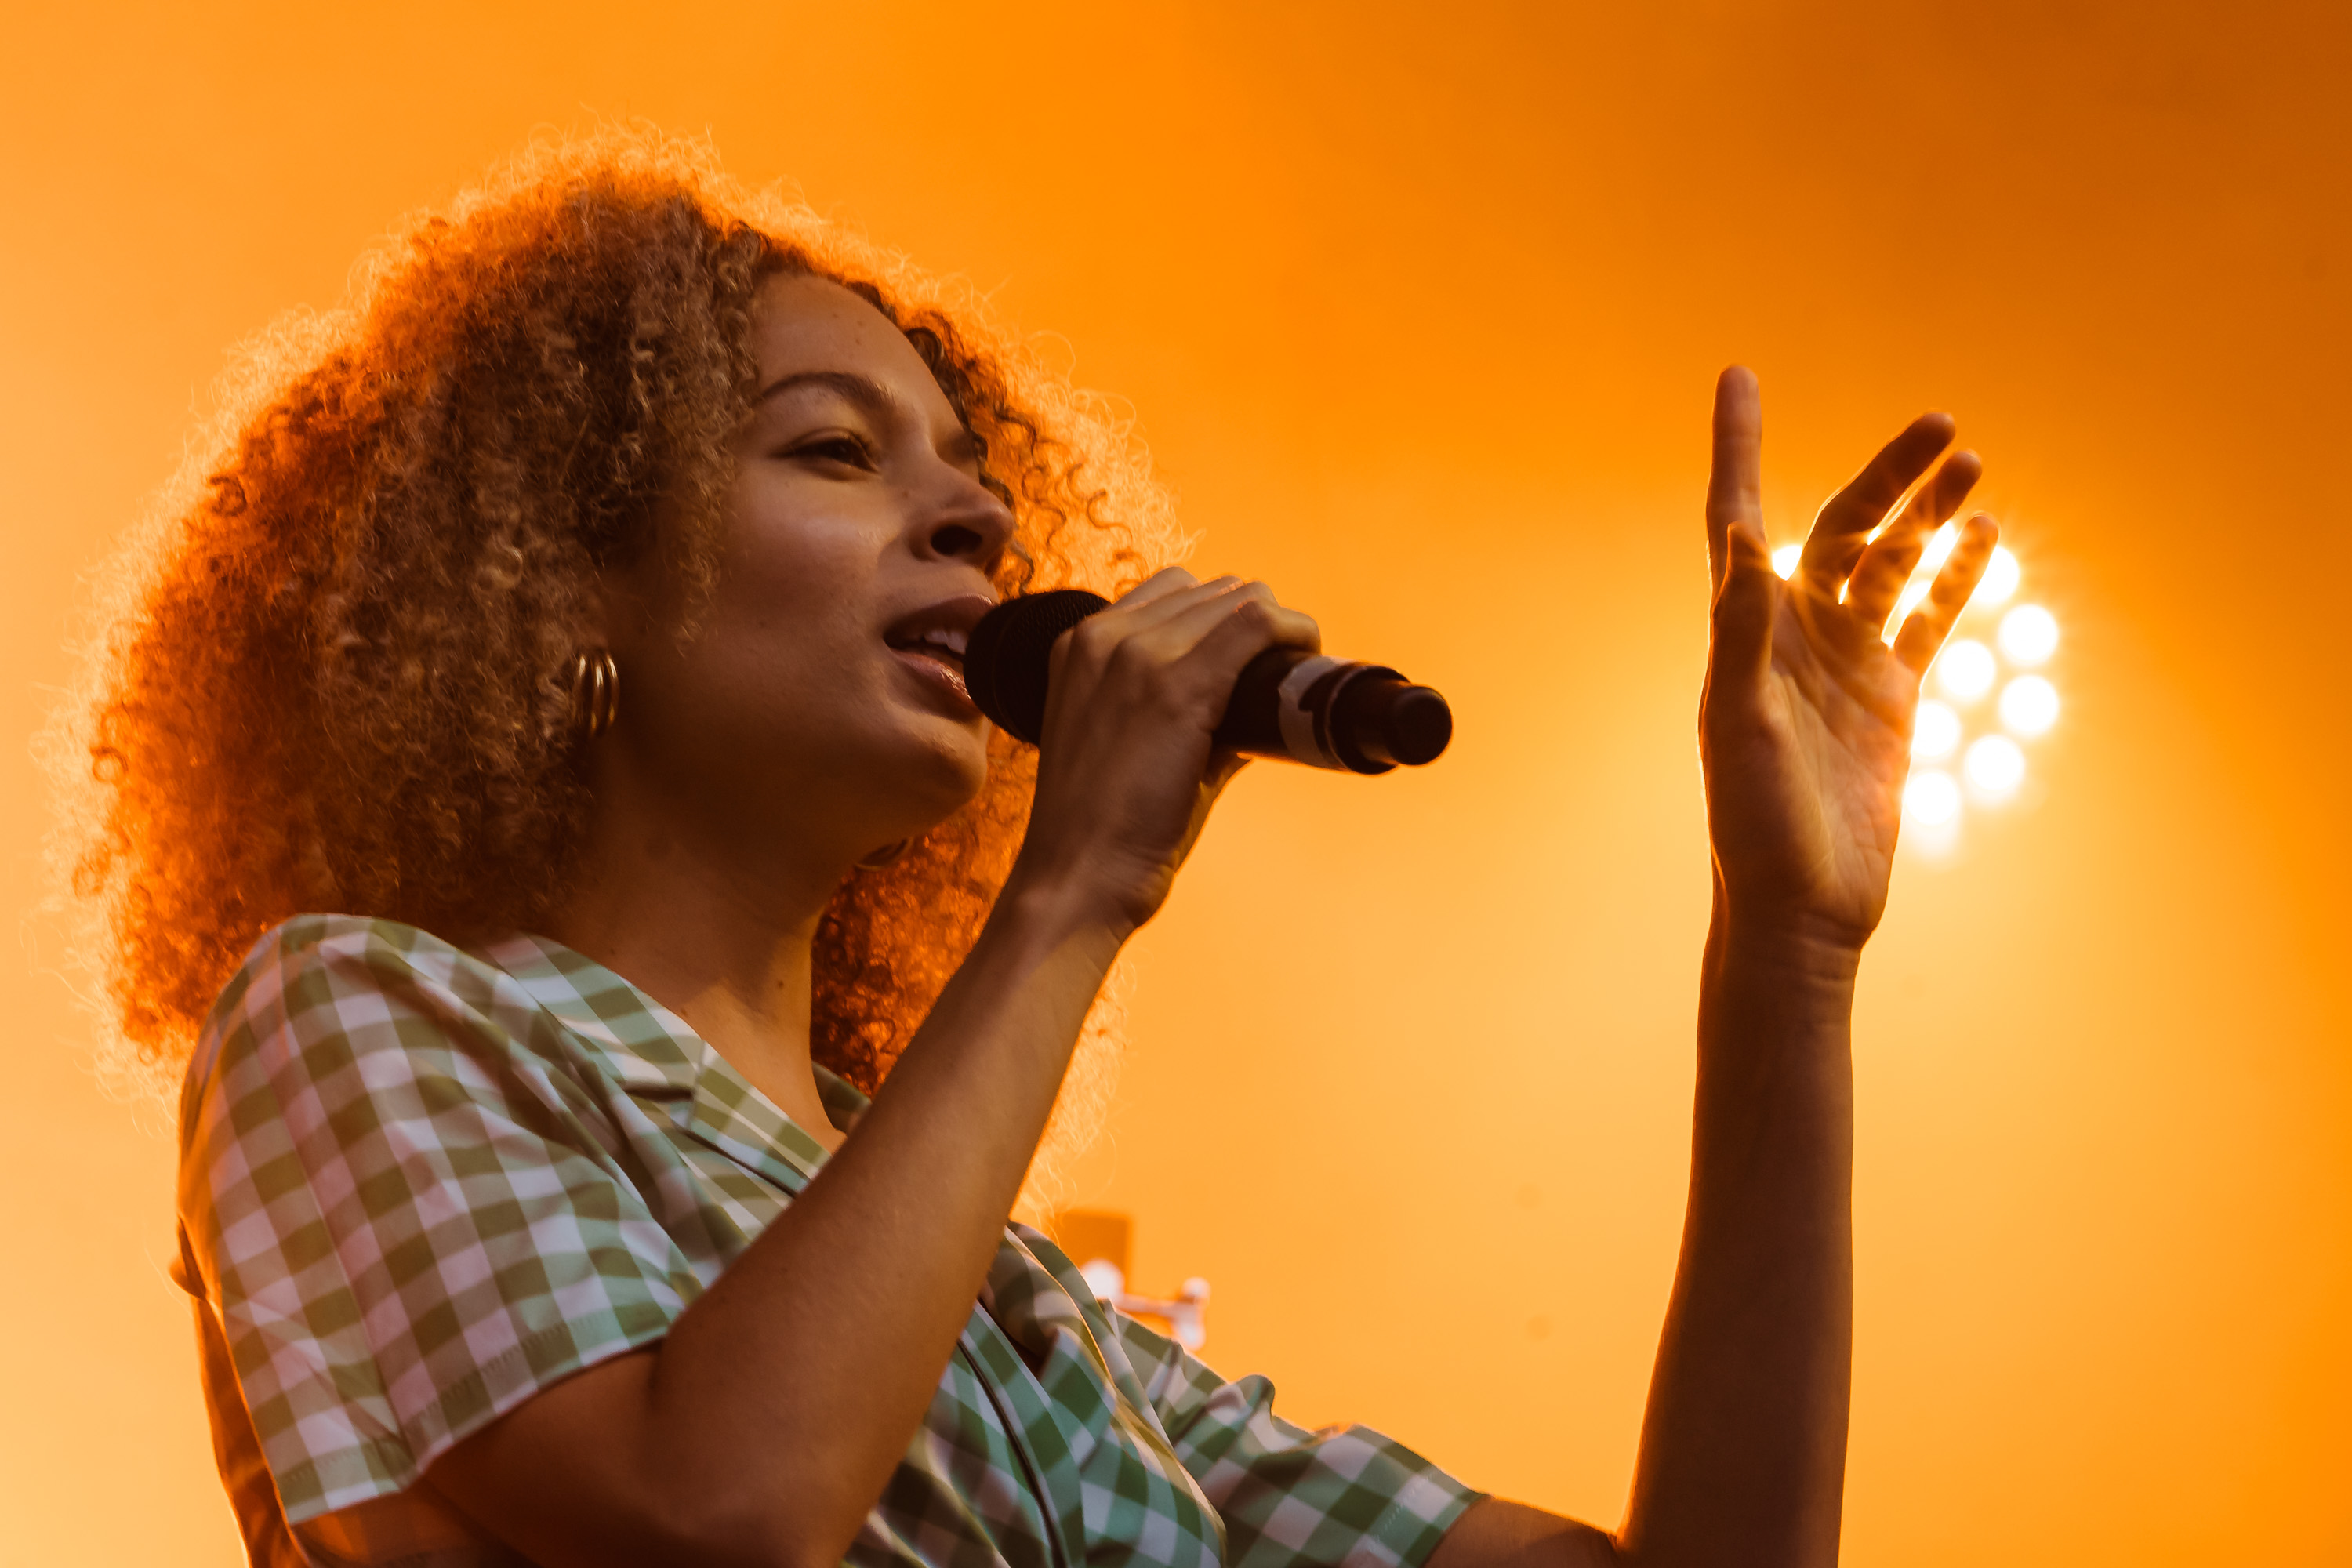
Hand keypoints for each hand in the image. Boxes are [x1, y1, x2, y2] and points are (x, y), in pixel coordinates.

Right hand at [1008, 568, 1319, 935]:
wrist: (1075, 879)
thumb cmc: (1104, 830)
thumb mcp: (1126, 745)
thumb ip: (1182, 714)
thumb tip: (1255, 711)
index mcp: (1079, 645)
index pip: (1172, 592)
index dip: (1223, 619)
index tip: (1250, 657)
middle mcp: (1104, 636)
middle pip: (1211, 590)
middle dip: (1253, 624)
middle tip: (1277, 674)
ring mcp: (1139, 656)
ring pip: (1239, 598)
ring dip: (1276, 629)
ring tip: (1290, 675)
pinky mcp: (1178, 687)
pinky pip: (1256, 624)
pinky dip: (1293, 633)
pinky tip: (1306, 657)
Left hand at [1700, 367, 1996, 946]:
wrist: (1801, 906)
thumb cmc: (1753, 824)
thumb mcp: (1740, 724)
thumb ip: (1740, 633)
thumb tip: (1738, 543)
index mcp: (1741, 631)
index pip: (1736, 516)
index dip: (1738, 445)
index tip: (1738, 377)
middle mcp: (1789, 634)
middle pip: (1841, 528)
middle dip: (1888, 475)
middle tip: (1942, 424)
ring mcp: (1843, 662)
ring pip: (1890, 565)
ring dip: (1927, 515)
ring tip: (1973, 462)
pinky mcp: (1889, 697)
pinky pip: (1925, 619)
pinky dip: (1953, 577)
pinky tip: (1985, 535)